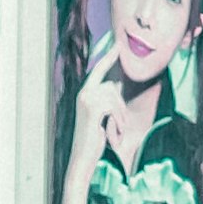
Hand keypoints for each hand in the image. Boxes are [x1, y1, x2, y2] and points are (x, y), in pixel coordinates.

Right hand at [64, 42, 122, 182]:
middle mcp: (83, 94)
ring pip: (114, 97)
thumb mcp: (102, 117)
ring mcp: (86, 100)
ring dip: (120, 116)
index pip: (99, 70)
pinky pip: (114, 107)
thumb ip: (107, 99)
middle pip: (112, 87)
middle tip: (117, 126)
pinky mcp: (92, 108)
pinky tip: (112, 133)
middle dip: (120, 106)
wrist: (82, 159)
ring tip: (114, 131)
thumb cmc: (92, 141)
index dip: (109, 57)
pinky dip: (118, 121)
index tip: (118, 44)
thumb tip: (116, 83)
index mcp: (84, 94)